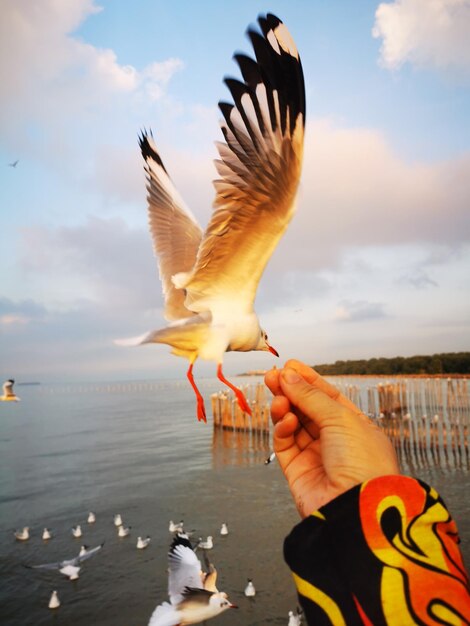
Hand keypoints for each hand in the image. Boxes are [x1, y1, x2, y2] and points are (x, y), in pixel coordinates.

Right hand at [265, 359, 399, 517]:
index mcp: (355, 427)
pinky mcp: (297, 471)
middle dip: (290, 390)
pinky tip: (285, 420)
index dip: (309, 380)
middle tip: (272, 376)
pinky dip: (282, 429)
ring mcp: (316, 456)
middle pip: (307, 409)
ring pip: (293, 424)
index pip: (328, 397)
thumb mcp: (340, 418)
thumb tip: (288, 376)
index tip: (290, 365)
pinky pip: (285, 444)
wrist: (357, 508)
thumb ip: (310, 396)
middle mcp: (335, 441)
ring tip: (278, 397)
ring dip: (284, 408)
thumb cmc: (362, 462)